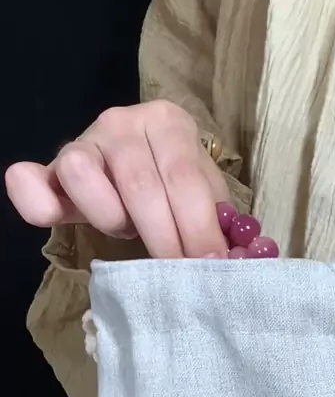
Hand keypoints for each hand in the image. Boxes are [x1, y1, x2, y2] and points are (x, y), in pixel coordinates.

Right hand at [5, 100, 228, 258]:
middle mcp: (121, 122)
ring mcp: (82, 141)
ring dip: (110, 217)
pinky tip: (56, 218)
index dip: (199, 226)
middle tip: (179, 274)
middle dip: (165, 238)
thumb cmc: (176, 185)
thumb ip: (217, 218)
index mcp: (167, 122)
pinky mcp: (50, 168)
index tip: (211, 265)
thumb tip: (242, 258)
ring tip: (127, 232)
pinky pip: (30, 181)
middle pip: (141, 184)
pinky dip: (37, 202)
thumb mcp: (203, 192)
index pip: (184, 177)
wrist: (141, 164)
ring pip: (84, 175)